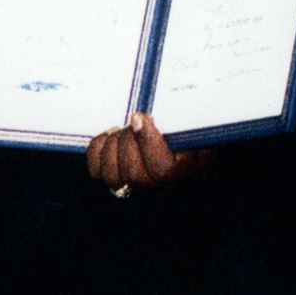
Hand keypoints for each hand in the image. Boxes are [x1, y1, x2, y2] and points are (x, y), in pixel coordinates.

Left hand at [85, 112, 210, 191]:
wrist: (184, 127)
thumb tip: (166, 109)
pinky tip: (111, 135)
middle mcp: (163, 185)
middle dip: (128, 142)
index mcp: (189, 168)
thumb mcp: (198, 116)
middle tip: (133, 120)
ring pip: (113, 177)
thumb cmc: (193, 120)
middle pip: (134, 175)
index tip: (139, 117)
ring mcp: (138, 184)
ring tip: (122, 128)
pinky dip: (99, 149)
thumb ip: (188, 114)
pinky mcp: (118, 178)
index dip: (147, 143)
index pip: (163, 170)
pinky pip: (97, 172)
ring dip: (112, 146)